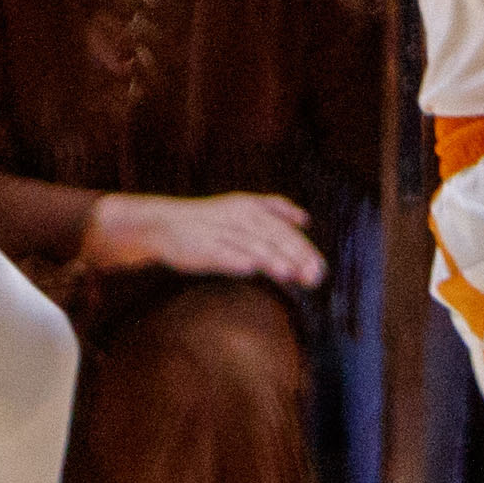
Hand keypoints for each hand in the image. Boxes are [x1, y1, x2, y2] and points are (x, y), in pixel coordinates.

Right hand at [78, 192, 325, 287]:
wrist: (163, 223)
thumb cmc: (207, 220)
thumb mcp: (242, 206)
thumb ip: (273, 209)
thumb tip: (304, 218)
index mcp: (249, 207)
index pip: (283, 229)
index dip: (303, 248)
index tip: (320, 268)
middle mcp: (238, 217)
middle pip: (272, 237)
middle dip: (296, 257)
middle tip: (314, 277)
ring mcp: (220, 232)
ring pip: (251, 246)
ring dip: (272, 259)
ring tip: (290, 274)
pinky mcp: (202, 247)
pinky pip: (222, 254)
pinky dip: (236, 260)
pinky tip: (249, 269)